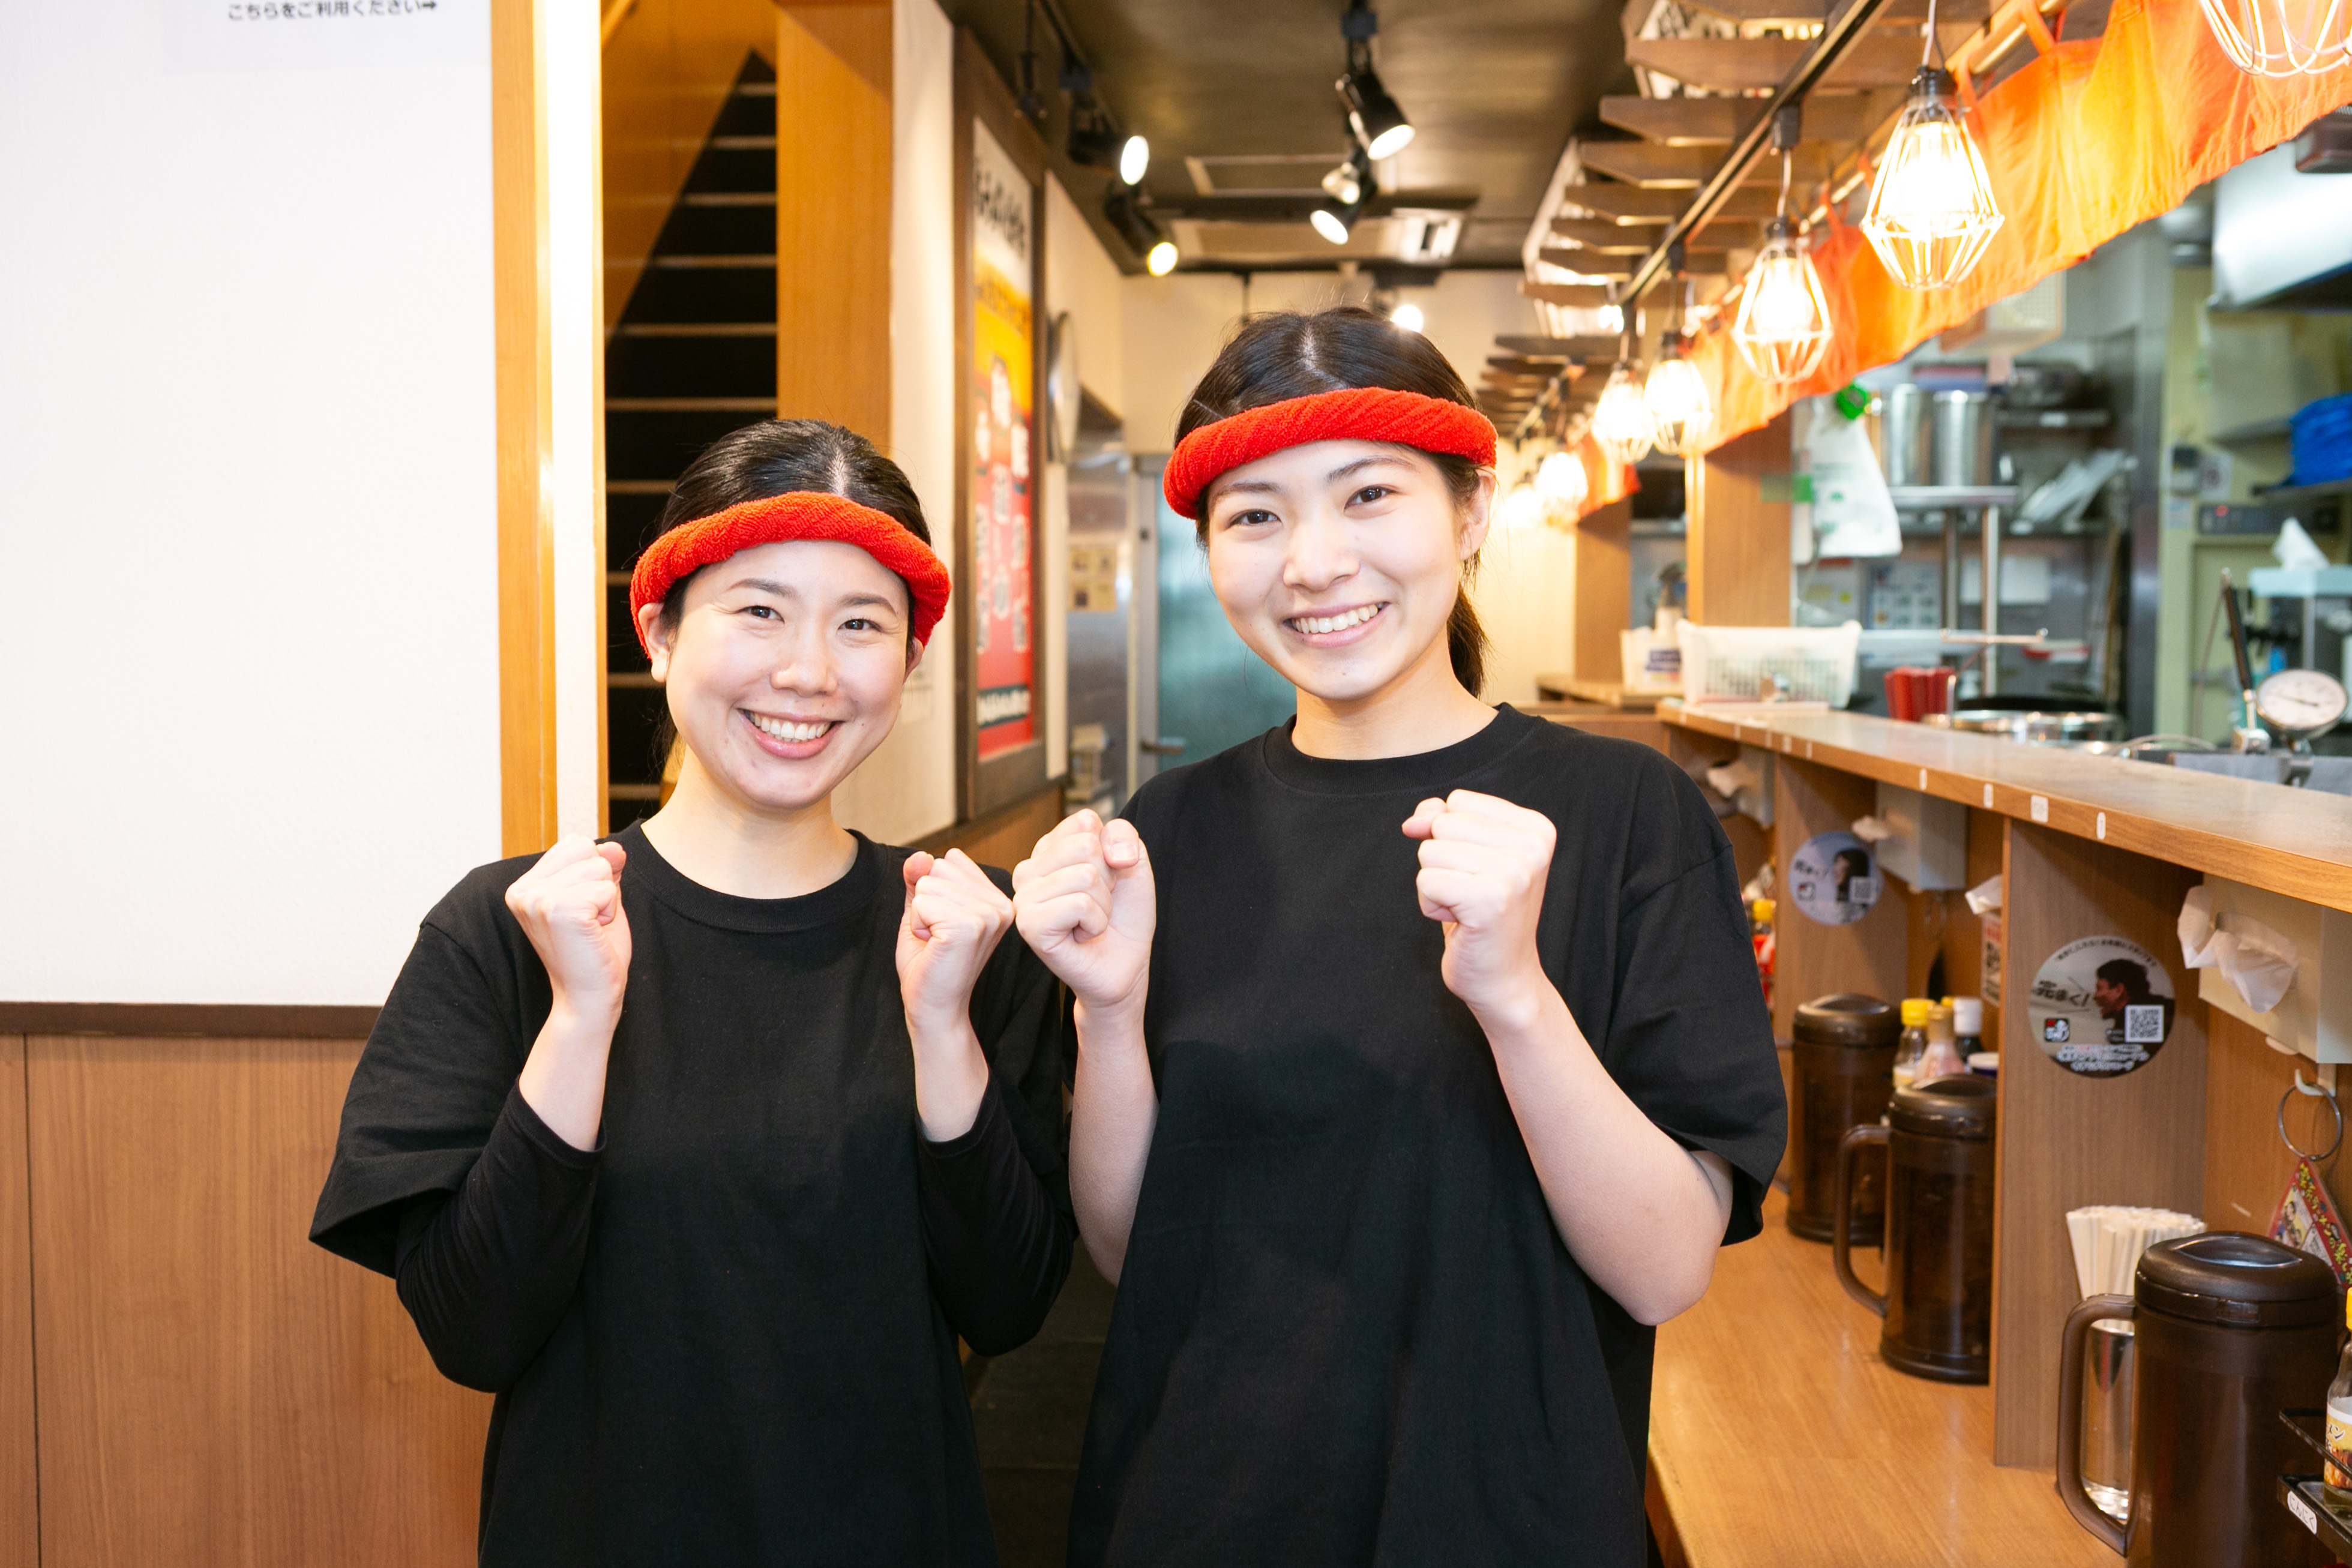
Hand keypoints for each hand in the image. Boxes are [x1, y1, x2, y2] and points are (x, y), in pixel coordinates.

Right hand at [504, 837, 631, 1023]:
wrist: (589, 998)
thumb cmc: (594, 953)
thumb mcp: (600, 900)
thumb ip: (604, 869)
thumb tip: (614, 846)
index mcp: (525, 886)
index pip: (575, 844)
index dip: (593, 875)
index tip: (583, 910)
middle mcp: (522, 890)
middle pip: (587, 849)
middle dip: (601, 884)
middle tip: (588, 922)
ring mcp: (536, 899)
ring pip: (599, 866)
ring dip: (606, 900)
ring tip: (589, 929)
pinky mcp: (557, 910)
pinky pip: (607, 888)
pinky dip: (610, 911)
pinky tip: (592, 935)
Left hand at [896, 849, 1014, 1035]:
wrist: (934, 1008)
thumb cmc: (930, 965)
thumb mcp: (921, 911)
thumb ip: (919, 880)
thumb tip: (920, 855)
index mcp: (997, 899)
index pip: (950, 860)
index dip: (933, 891)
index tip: (943, 924)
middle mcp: (1002, 904)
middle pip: (938, 867)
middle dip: (925, 901)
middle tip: (937, 936)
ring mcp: (989, 915)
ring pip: (927, 884)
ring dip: (920, 915)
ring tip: (937, 942)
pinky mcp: (970, 927)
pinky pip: (922, 902)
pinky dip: (916, 924)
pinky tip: (934, 947)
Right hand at [1012, 810, 1153, 1018]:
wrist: (1125, 964)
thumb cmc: (1123, 915)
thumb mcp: (1132, 862)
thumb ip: (1122, 834)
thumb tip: (1112, 852)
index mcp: (1048, 849)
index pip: (1085, 820)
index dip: (1111, 851)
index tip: (1106, 879)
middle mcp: (1029, 869)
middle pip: (1086, 845)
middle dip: (1108, 879)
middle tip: (1098, 905)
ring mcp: (1024, 897)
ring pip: (1085, 875)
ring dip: (1104, 905)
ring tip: (1091, 922)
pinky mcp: (1029, 924)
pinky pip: (1079, 904)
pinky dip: (1096, 922)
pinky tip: (1083, 935)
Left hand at [1402, 790, 1554, 1023]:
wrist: (1504, 978)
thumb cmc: (1482, 915)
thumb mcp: (1469, 855)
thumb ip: (1444, 820)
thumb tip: (1415, 820)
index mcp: (1536, 828)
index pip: (1458, 802)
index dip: (1452, 838)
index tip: (1480, 872)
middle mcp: (1532, 846)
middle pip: (1442, 824)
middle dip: (1442, 862)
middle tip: (1472, 895)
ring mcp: (1514, 873)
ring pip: (1429, 852)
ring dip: (1436, 885)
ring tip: (1466, 908)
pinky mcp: (1490, 900)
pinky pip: (1425, 881)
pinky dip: (1431, 905)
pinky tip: (1459, 922)